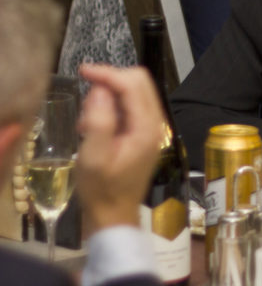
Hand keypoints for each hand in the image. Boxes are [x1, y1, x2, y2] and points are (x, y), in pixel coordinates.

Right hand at [75, 65, 168, 231]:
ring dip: (108, 97)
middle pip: (139, 82)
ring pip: (134, 92)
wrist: (113, 214)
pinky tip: (93, 128)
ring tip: (87, 122)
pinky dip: (111, 108)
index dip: (108, 73)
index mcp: (147, 128)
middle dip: (109, 82)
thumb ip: (99, 122)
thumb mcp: (93, 158)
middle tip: (85, 102)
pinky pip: (129, 107)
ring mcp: (151, 128)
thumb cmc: (102, 189)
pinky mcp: (142, 133)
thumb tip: (100, 91)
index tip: (83, 71)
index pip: (133, 85)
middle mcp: (155, 124)